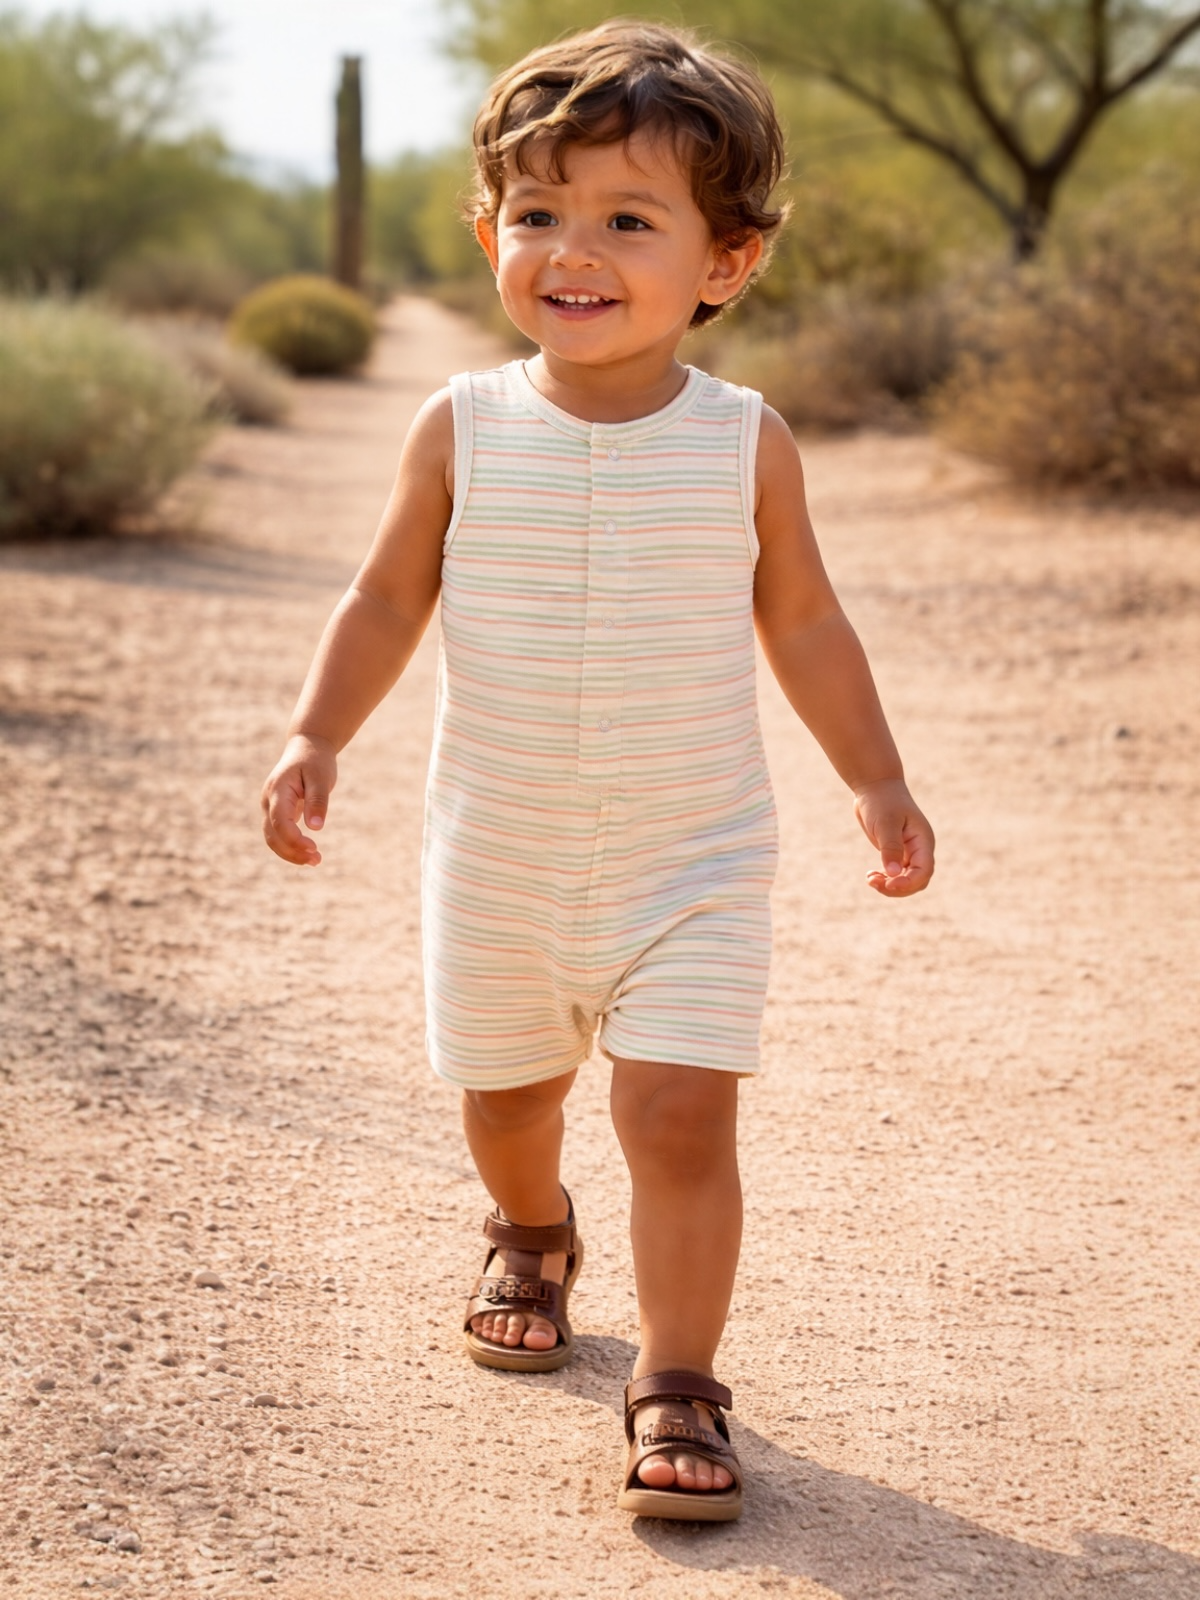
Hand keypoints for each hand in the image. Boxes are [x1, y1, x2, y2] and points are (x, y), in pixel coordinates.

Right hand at [261, 735, 336, 865]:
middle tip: (317, 860)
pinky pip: (278, 835)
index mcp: (277, 790)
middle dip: (292, 852)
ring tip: (316, 861)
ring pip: (272, 839)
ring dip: (291, 854)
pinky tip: (308, 854)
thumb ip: (318, 801)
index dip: (294, 839)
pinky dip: (291, 847)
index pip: (280, 821)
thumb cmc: (316, 760)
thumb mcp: (321, 777)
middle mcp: (268, 801)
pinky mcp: (277, 812)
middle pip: (272, 835)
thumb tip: (315, 828)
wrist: (307, 747)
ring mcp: (269, 807)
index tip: (314, 848)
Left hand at [853, 778, 934, 897]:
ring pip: (906, 880)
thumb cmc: (882, 801)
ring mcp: (909, 852)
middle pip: (917, 880)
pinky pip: (895, 874)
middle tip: (873, 883)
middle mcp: (919, 849)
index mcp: (923, 841)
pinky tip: (871, 875)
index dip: (909, 882)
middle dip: (897, 888)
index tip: (889, 884)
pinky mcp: (896, 852)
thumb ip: (890, 847)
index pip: (924, 870)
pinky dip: (884, 878)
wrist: (875, 786)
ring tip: (870, 879)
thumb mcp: (885, 823)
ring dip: (889, 885)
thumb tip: (893, 874)